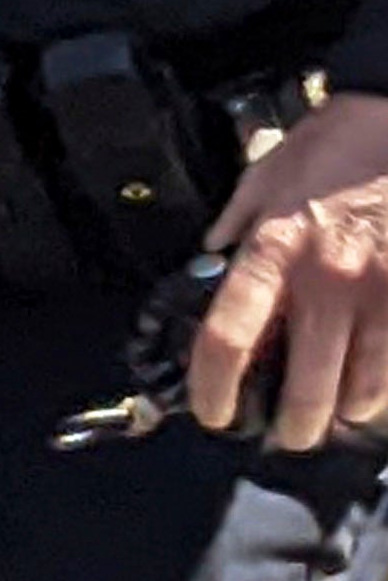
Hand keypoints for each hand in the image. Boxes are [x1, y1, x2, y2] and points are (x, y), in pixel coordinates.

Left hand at [189, 94, 387, 448]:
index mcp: (273, 251)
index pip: (228, 338)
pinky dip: (383, 384)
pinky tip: (372, 385)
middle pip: (304, 385)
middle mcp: (327, 280)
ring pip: (363, 387)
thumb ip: (236, 230)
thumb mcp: (263, 180)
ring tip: (334, 411)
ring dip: (345, 409)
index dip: (213, 389)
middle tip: (285, 432)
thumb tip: (210, 265)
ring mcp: (381, 293)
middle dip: (293, 425)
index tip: (212, 411)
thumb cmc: (334, 147)